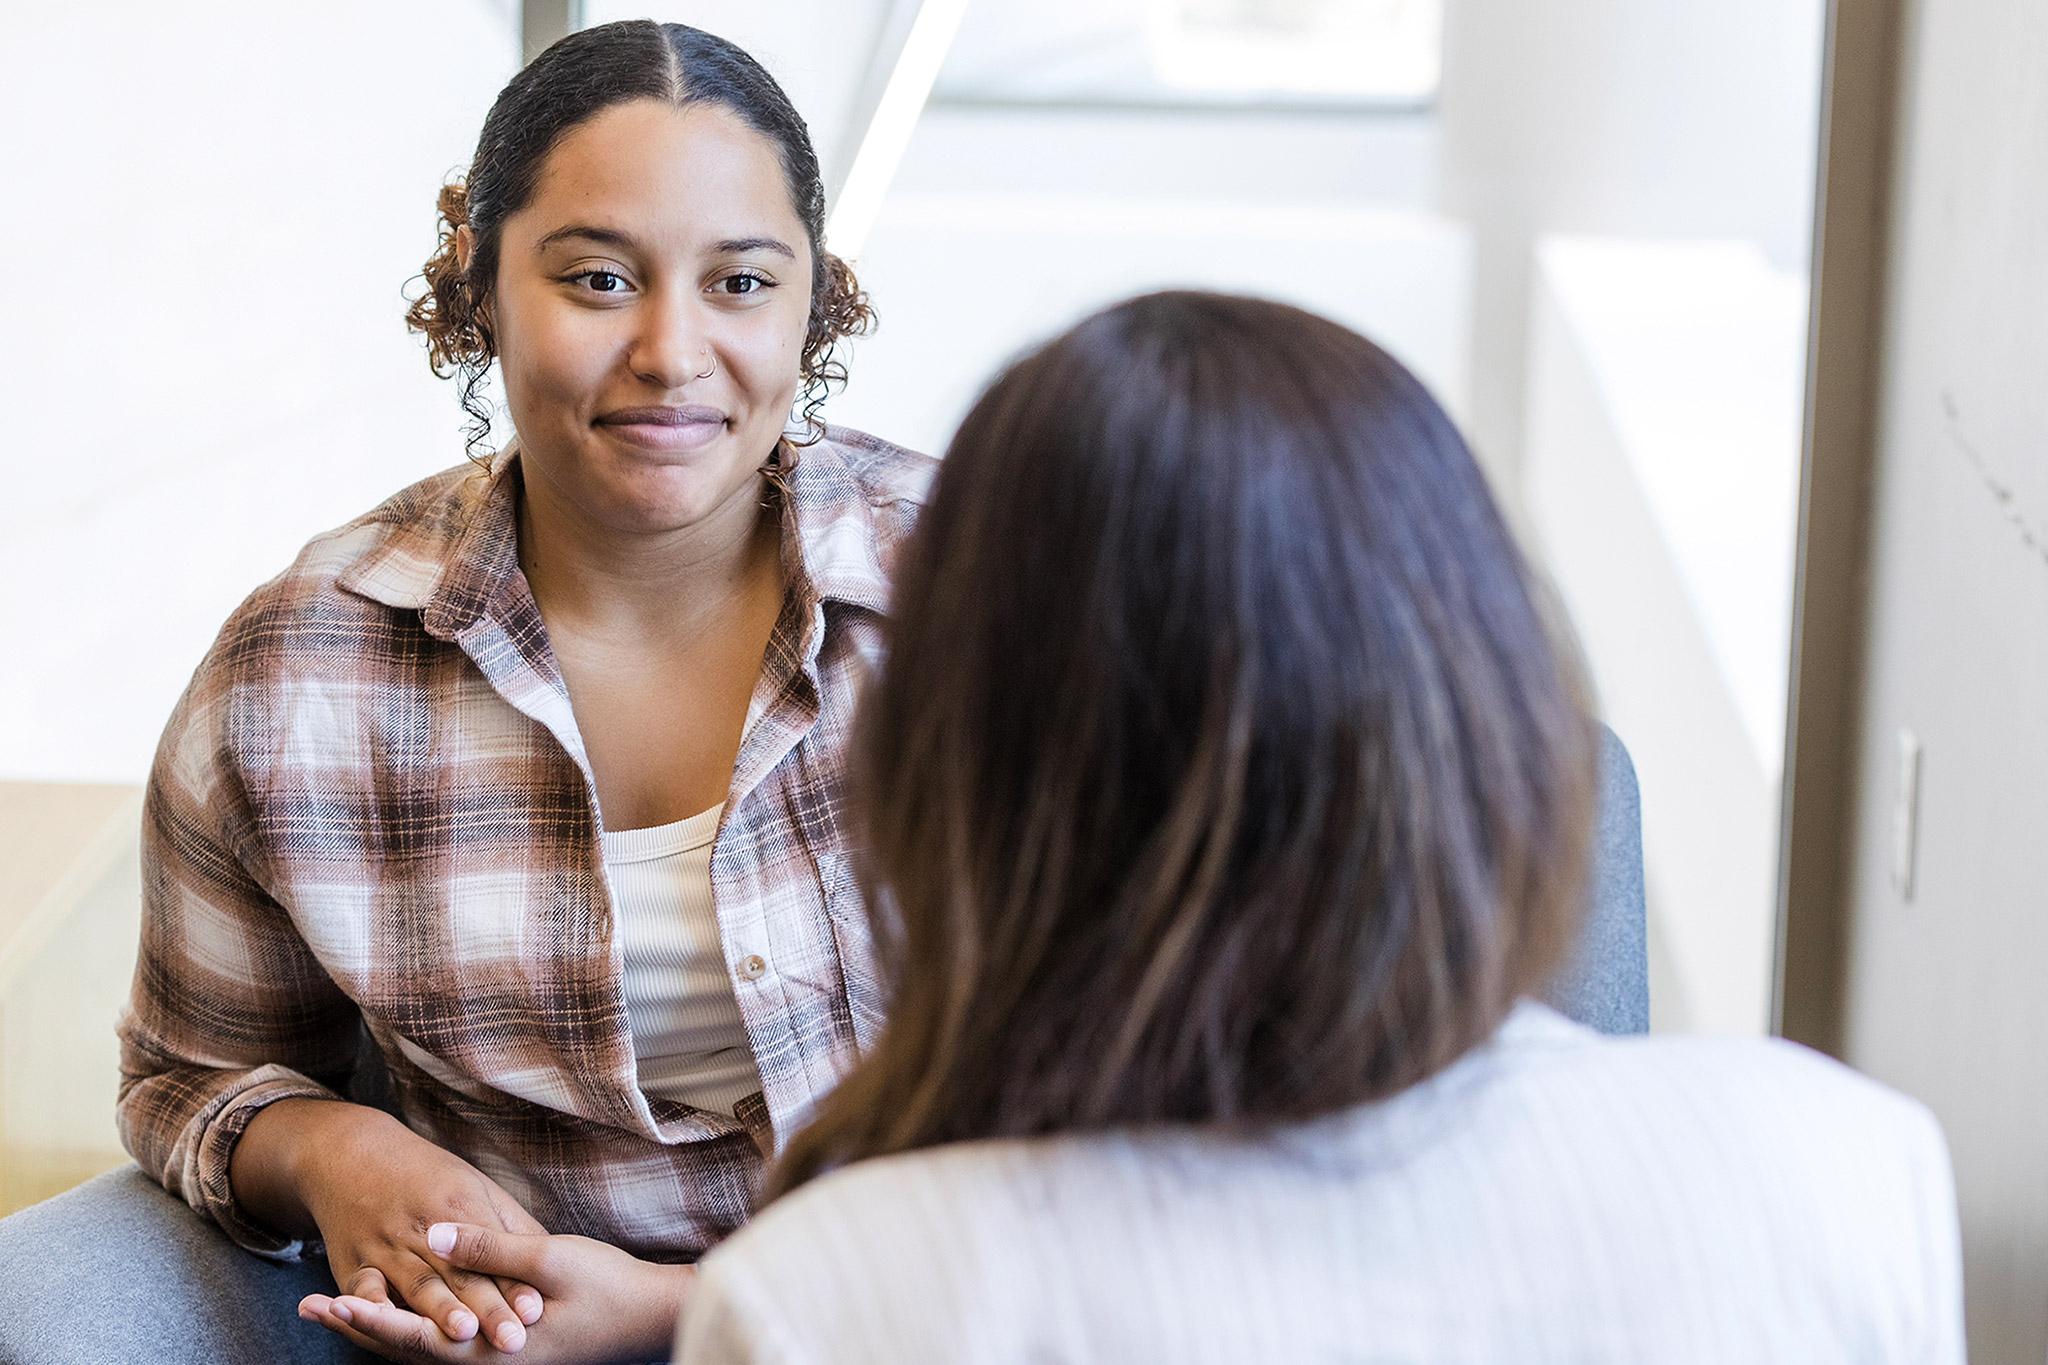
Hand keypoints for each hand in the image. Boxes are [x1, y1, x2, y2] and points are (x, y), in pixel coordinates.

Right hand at [233, 1099, 545, 1352]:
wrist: (352, 1154)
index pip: (495, 1253)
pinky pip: (363, 1288)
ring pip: (418, 1285)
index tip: (536, 1310)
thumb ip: (509, 1227)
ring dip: (439, 1310)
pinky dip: (371, 1306)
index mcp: (460, 1205)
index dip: (515, 1284)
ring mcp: (386, 1245)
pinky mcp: (354, 1262)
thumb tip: (549, 1259)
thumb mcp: (474, 1187)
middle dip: (487, 1309)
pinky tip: (383, 1324)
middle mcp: (423, 1227)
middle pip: (461, 1276)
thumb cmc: (427, 1177)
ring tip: (463, 1335)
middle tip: (512, 1340)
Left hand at [301, 1222, 693, 1363]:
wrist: (651, 1317)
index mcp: (493, 1348)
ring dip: (381, 1328)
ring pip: (424, 1351)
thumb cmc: (607, 1287)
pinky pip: (446, 1347)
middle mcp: (487, 1364)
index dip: (370, 1317)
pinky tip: (401, 1315)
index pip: (415, 1336)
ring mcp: (497, 1362)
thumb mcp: (549, 1260)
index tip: (328, 1302)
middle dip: (360, 1326)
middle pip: (408, 1350)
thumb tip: (431, 1233)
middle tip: (310, 1307)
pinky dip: (415, 1331)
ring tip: (339, 1310)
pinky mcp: (507, 1351)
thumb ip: (487, 1249)